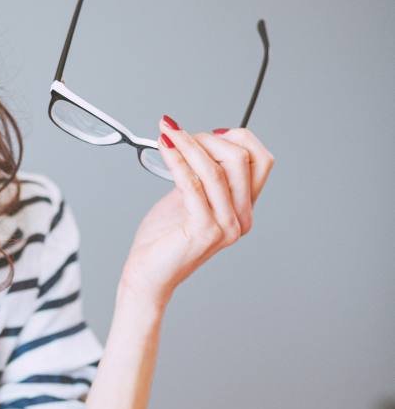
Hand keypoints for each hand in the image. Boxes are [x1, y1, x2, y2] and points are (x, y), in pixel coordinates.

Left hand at [117, 117, 275, 309]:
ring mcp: (225, 226)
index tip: (205, 133)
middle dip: (208, 138)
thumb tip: (204, 139)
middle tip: (179, 135)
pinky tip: (165, 148)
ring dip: (189, 145)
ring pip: (216, 169)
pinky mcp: (204, 230)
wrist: (147, 275)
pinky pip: (193, 184)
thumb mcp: (189, 197)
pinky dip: (177, 160)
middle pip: (241, 159)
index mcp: (243, 209)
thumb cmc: (164, 240)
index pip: (260, 160)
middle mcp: (240, 218)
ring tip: (167, 134)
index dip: (236, 138)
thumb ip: (203, 173)